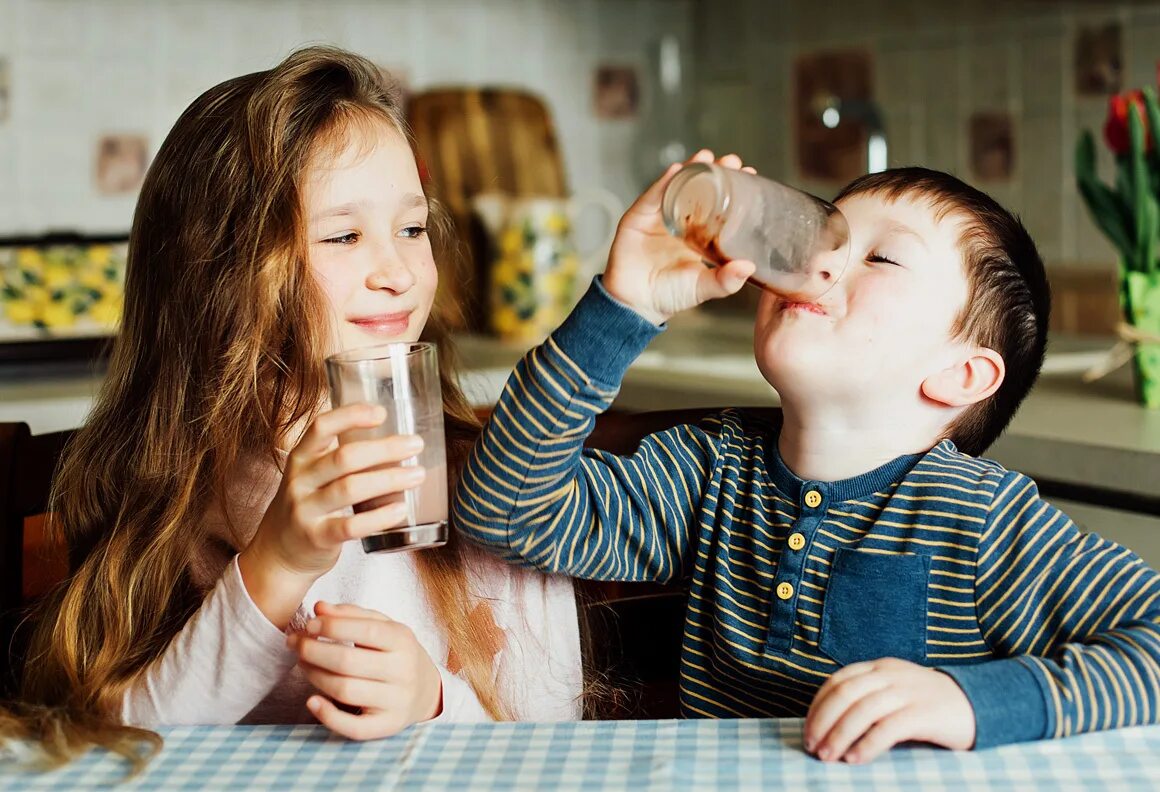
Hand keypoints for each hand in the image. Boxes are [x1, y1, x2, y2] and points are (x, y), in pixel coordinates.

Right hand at [239, 404, 425, 626]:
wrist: (278, 555)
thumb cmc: (307, 506)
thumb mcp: (311, 475)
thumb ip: (339, 456)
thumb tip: (393, 435)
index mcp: (301, 458)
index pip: (321, 426)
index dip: (351, 415)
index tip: (382, 412)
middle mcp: (299, 480)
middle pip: (344, 457)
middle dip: (385, 448)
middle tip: (416, 444)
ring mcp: (305, 510)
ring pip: (350, 488)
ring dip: (389, 479)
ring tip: (417, 475)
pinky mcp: (316, 537)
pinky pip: (350, 525)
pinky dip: (379, 517)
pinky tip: (400, 509)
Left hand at [287, 602, 442, 739]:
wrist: (426, 691)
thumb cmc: (396, 653)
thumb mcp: (383, 626)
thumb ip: (351, 614)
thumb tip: (319, 608)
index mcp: (403, 640)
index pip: (364, 630)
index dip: (331, 626)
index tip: (309, 625)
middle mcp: (403, 671)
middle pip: (347, 662)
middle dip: (313, 651)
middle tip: (296, 644)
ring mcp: (396, 701)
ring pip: (345, 691)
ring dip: (314, 676)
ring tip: (303, 664)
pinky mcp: (386, 726)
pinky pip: (354, 727)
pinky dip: (328, 716)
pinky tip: (312, 701)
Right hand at [602, 149, 757, 324]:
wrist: (636, 305)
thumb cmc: (669, 296)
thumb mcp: (704, 286)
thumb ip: (726, 279)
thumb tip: (749, 267)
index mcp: (696, 234)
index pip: (716, 204)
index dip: (731, 188)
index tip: (748, 173)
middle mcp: (677, 221)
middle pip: (697, 189)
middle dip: (714, 172)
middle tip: (732, 161)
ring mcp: (656, 217)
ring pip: (675, 187)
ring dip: (690, 169)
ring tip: (706, 157)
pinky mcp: (637, 219)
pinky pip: (651, 196)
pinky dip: (663, 182)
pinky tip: (676, 170)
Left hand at [803, 658, 975, 763]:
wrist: (978, 704)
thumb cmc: (929, 705)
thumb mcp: (895, 691)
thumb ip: (868, 698)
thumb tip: (828, 725)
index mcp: (880, 668)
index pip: (838, 681)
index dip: (818, 705)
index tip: (807, 729)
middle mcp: (891, 675)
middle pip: (846, 694)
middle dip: (823, 721)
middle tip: (812, 746)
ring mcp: (909, 692)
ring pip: (863, 710)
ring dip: (840, 735)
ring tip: (828, 756)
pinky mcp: (925, 713)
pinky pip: (889, 727)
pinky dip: (868, 744)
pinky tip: (856, 758)